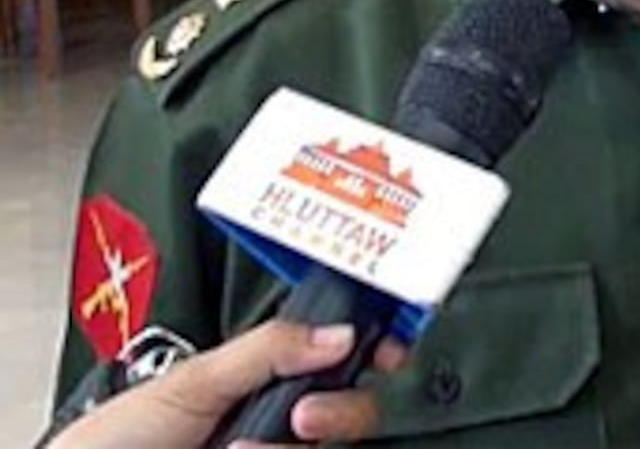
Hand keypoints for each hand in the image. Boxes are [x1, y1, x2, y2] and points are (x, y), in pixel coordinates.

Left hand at [53, 320, 405, 448]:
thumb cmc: (116, 439)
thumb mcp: (193, 378)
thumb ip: (268, 349)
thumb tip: (340, 331)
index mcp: (268, 379)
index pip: (343, 359)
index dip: (380, 350)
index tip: (394, 349)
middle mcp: (282, 423)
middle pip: (357, 411)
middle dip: (345, 409)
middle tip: (306, 414)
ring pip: (329, 448)